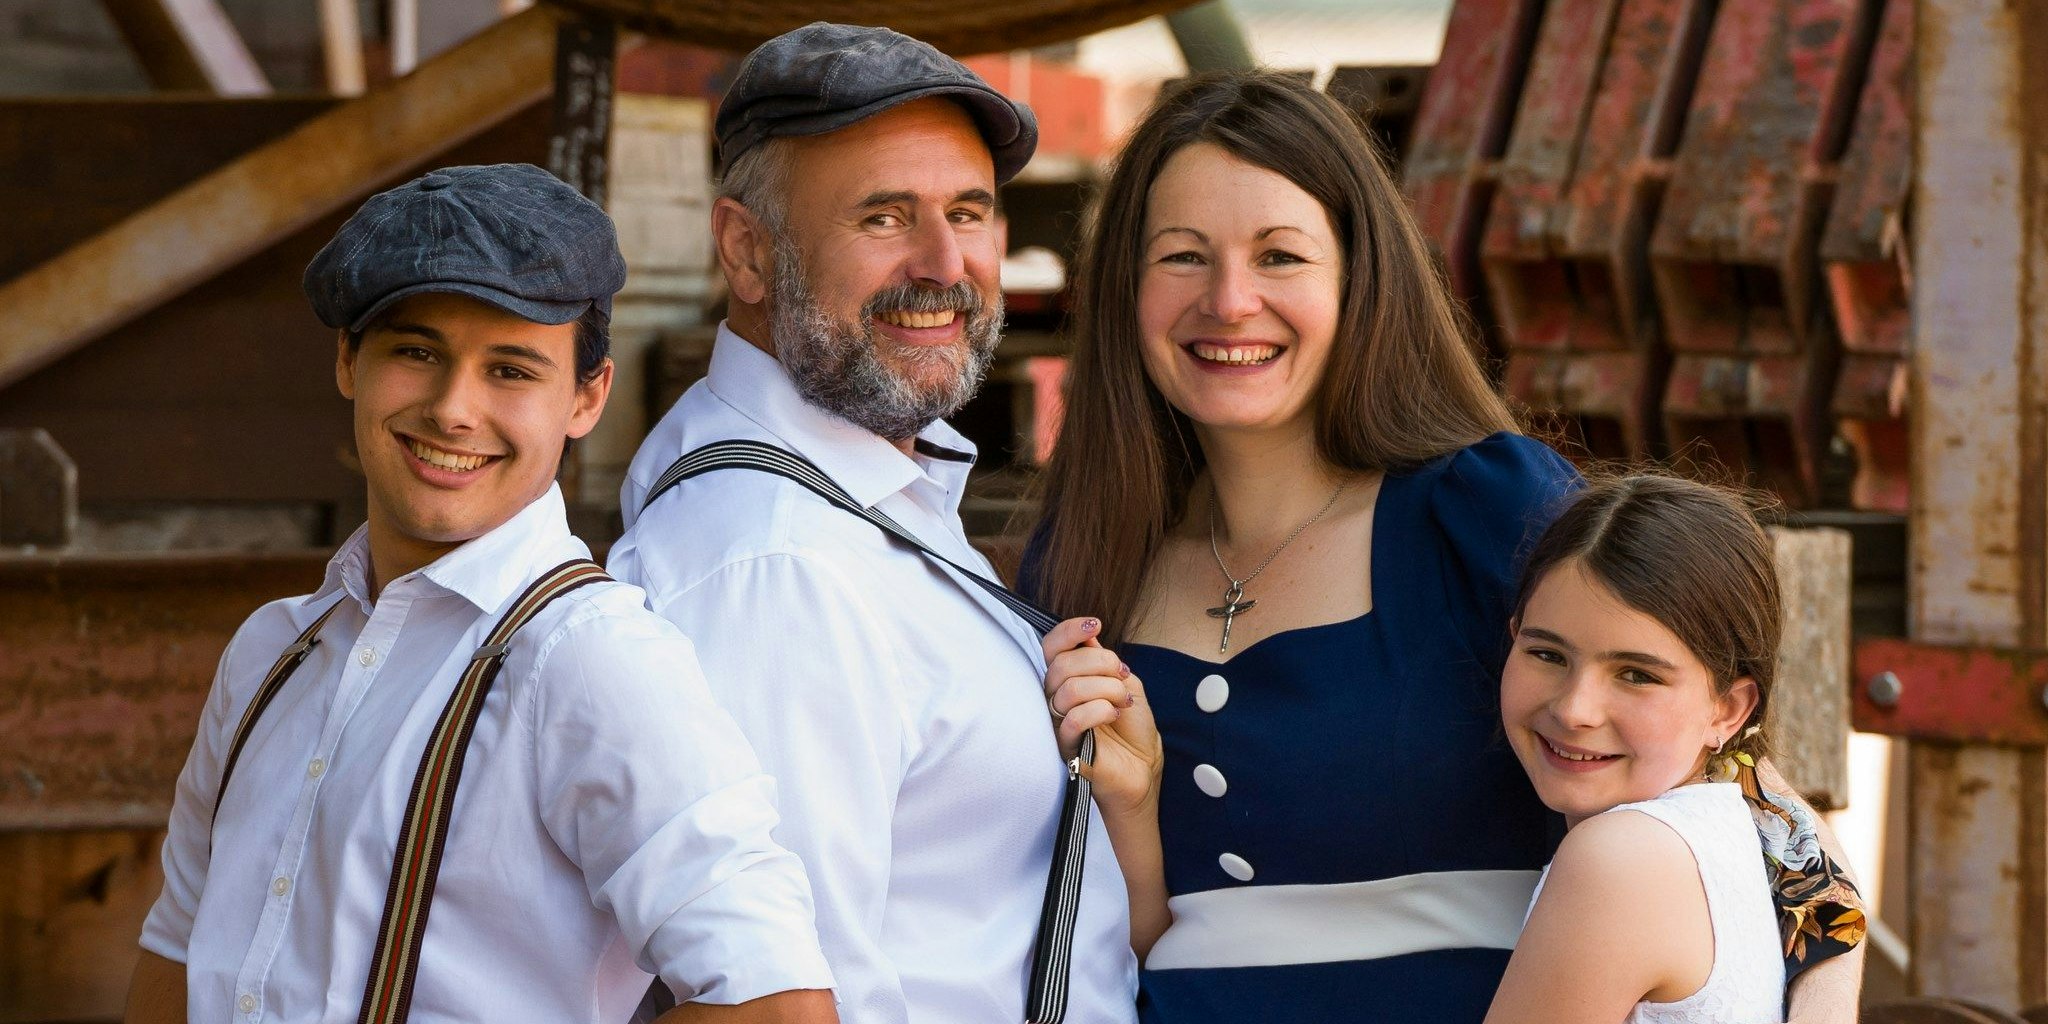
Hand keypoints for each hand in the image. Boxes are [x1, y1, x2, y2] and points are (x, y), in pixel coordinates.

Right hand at [1042, 617, 1163, 817]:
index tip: (1095, 625)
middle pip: (1061, 665)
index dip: (1068, 631)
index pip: (1051, 648)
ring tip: (1123, 701)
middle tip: (1122, 675)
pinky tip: (1113, 715)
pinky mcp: (1065, 747)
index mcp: (1068, 679)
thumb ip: (1104, 661)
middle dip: (1100, 663)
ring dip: (1106, 689)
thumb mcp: (1125, 682)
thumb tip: (1087, 637)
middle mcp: (1057, 697)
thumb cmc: (1132, 726)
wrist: (1143, 765)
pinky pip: (1072, 719)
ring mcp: (1058, 722)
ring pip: (1068, 690)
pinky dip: (1099, 710)